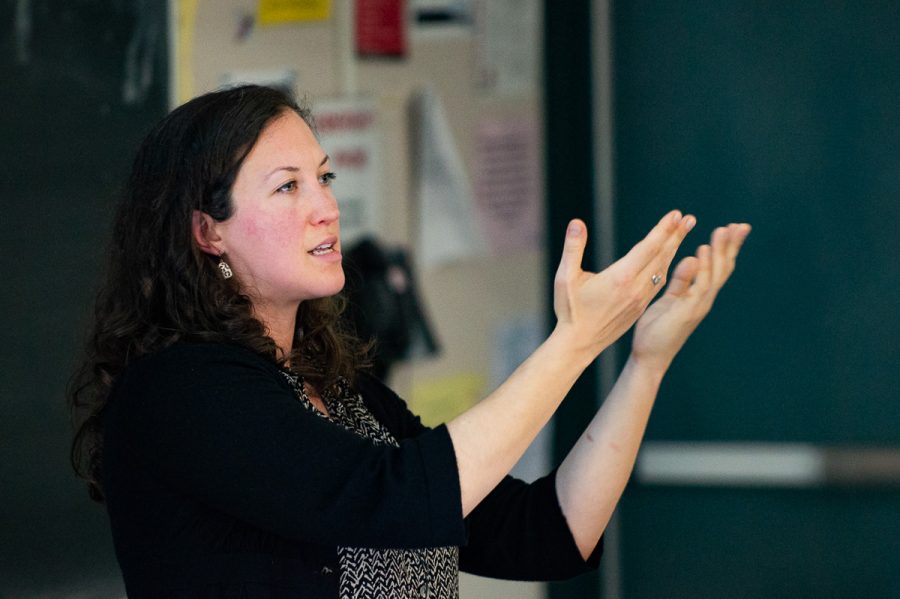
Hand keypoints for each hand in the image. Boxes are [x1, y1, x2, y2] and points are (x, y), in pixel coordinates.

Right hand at [553, 210, 695, 358]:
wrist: (579, 343)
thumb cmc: (570, 310)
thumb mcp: (565, 277)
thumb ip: (573, 248)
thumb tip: (576, 222)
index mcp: (620, 278)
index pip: (648, 248)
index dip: (663, 230)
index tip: (676, 214)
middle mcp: (636, 288)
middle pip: (661, 256)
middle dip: (676, 235)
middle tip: (689, 219)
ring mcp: (640, 299)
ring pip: (662, 269)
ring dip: (673, 250)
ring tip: (682, 233)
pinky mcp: (640, 307)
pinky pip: (658, 283)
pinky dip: (666, 266)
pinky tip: (668, 259)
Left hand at [631, 222, 751, 373]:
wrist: (648, 356)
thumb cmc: (657, 329)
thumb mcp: (670, 298)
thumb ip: (681, 280)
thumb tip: (692, 258)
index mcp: (700, 295)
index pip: (718, 267)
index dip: (727, 248)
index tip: (734, 228)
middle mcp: (704, 299)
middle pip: (723, 268)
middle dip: (732, 247)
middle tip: (740, 225)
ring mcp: (698, 306)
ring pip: (715, 275)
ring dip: (719, 252)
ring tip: (722, 231)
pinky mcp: (687, 311)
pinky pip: (698, 286)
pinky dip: (702, 268)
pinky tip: (702, 252)